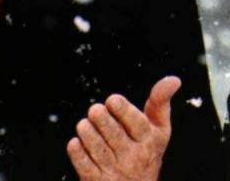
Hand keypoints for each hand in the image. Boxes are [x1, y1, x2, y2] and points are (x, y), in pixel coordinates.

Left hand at [67, 76, 181, 180]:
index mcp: (150, 142)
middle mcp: (135, 158)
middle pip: (112, 131)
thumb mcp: (158, 130)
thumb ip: (160, 103)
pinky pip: (83, 163)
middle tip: (95, 111)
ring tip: (85, 125)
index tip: (112, 100)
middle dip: (98, 115)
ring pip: (95, 145)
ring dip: (85, 130)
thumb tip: (174, 79)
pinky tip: (77, 143)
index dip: (120, 107)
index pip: (136, 122)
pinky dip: (76, 150)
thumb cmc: (144, 150)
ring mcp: (116, 171)